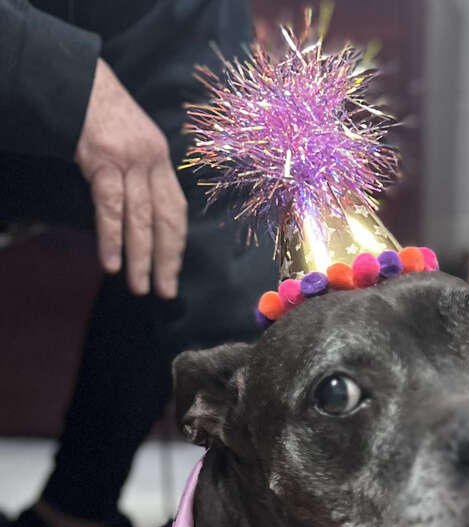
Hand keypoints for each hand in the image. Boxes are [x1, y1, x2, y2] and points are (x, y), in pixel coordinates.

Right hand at [75, 58, 186, 298]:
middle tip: (166, 291)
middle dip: (166, 260)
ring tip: (139, 286)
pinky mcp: (104, 161)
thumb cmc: (101, 114)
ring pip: (141, 219)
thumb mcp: (132, 141)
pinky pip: (111, 208)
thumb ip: (141, 174)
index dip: (176, 244)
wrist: (78, 80)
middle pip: (165, 220)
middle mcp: (152, 161)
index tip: (174, 270)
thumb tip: (142, 216)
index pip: (176, 210)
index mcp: (161, 159)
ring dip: (140, 258)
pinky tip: (112, 263)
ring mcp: (129, 161)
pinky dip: (112, 238)